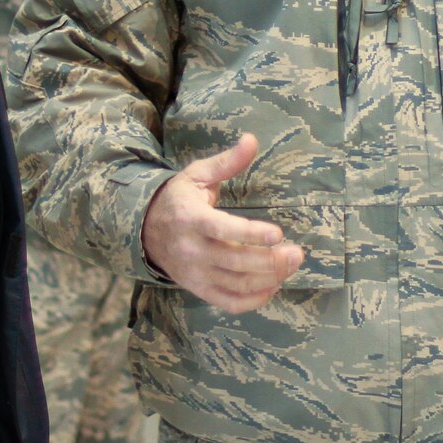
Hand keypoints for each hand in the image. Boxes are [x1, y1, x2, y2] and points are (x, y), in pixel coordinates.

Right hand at [142, 132, 302, 312]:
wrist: (146, 230)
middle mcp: (192, 250)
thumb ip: (228, 162)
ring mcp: (195, 274)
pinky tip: (273, 286)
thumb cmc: (179, 198)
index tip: (278, 233)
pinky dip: (253, 300)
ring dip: (268, 279)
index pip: (224, 230)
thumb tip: (252, 140)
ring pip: (236, 284)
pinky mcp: (198, 289)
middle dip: (270, 261)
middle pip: (236, 262)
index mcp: (192, 219)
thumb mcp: (198, 174)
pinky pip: (228, 302)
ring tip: (291, 265)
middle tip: (297, 253)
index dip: (252, 234)